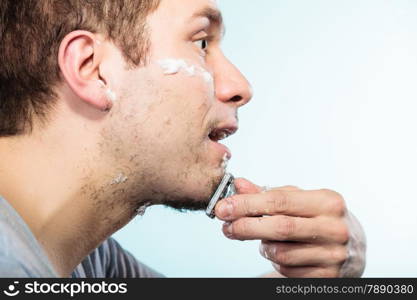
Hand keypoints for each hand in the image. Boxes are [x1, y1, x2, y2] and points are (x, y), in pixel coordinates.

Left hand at [214, 178, 365, 277]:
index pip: (279, 201)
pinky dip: (275, 261)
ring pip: (280, 253)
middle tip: (226, 227)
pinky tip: (281, 251)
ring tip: (264, 239)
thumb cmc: (318, 217)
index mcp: (327, 201)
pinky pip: (287, 270)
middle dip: (246, 227)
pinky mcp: (328, 276)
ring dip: (262, 246)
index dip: (247, 204)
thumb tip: (239, 184)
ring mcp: (333, 254)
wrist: (352, 247)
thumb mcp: (298, 201)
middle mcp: (334, 228)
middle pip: (279, 227)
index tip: (224, 207)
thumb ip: (267, 194)